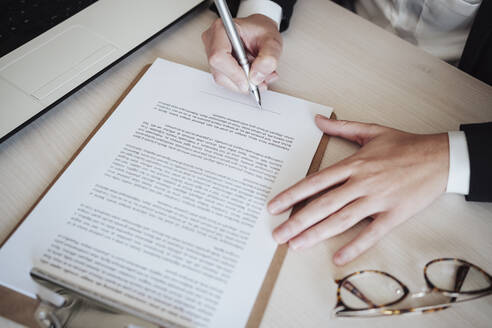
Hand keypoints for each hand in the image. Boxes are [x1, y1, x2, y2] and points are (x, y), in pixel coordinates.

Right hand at [201, 14, 281, 92]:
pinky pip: (226, 81)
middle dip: (243, 80)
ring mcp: (211, 54)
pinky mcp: (216, 65)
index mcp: (222, 29)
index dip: (234, 73)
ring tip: (259, 71)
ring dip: (244, 81)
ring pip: (223, 80)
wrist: (261, 33)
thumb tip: (256, 77)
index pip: (218, 57)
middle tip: (260, 75)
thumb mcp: (273, 42)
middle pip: (220, 73)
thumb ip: (269, 58)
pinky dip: (242, 82)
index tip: (250, 80)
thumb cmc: (263, 31)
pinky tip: (252, 73)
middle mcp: (212, 41)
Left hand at [268, 115, 449, 265]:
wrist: (440, 157)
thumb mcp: (371, 130)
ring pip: (341, 220)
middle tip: (277, 234)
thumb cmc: (405, 145)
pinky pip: (372, 234)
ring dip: (317, 234)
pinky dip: (355, 246)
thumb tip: (317, 119)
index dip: (292, 195)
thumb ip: (341, 128)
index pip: (315, 182)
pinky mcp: (394, 215)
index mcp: (353, 165)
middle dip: (297, 221)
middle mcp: (361, 183)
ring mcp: (377, 200)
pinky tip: (338, 258)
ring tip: (296, 245)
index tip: (274, 206)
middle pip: (323, 205)